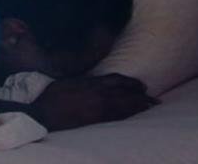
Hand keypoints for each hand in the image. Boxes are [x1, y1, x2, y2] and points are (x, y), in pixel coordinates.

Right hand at [30, 73, 158, 130]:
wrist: (44, 112)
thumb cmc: (52, 96)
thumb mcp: (69, 82)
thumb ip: (85, 81)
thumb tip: (94, 82)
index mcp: (91, 81)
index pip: (117, 79)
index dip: (132, 82)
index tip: (141, 85)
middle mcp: (98, 92)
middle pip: (126, 92)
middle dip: (141, 95)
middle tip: (153, 98)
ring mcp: (98, 105)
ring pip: (125, 104)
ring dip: (140, 104)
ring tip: (151, 105)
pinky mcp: (95, 118)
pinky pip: (117, 115)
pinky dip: (129, 113)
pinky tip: (136, 114)